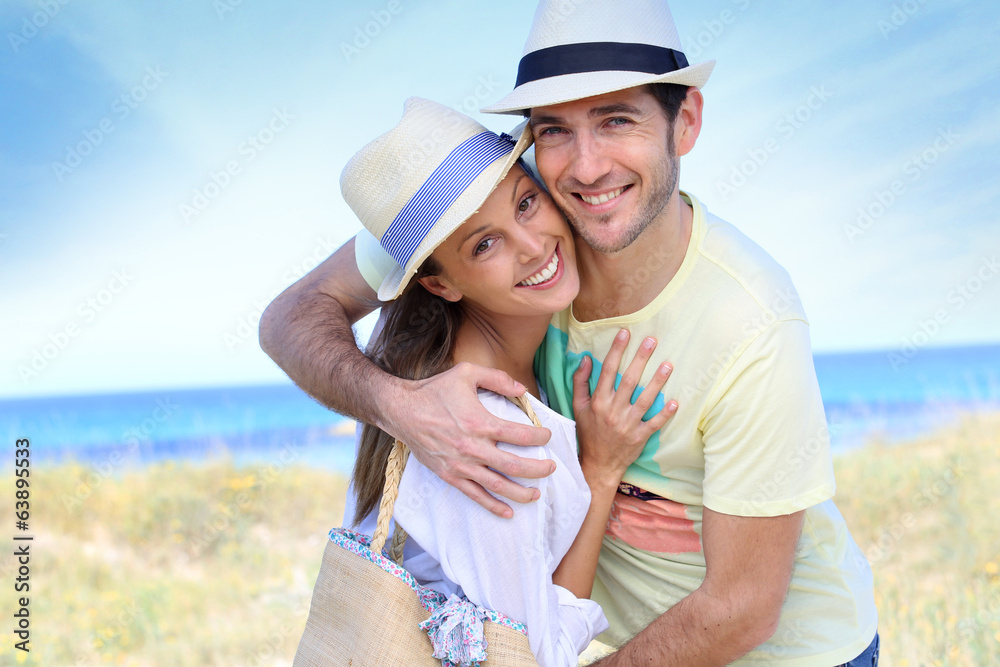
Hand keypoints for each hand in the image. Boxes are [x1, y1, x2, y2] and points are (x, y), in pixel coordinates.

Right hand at [384, 362, 554, 517]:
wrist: (401, 410)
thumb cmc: (434, 390)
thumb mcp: (466, 372)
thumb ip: (497, 378)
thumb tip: (523, 390)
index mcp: (480, 422)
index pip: (521, 435)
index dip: (540, 437)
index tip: (548, 436)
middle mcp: (472, 447)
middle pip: (514, 465)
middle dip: (538, 469)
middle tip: (551, 467)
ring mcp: (460, 465)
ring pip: (498, 485)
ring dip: (521, 492)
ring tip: (537, 494)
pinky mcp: (449, 475)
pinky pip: (475, 495)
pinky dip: (493, 506)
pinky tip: (508, 512)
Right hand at [572, 329, 676, 488]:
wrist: (598, 464)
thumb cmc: (588, 432)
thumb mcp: (578, 407)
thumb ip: (580, 382)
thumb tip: (584, 358)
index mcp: (598, 401)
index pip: (608, 370)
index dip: (617, 350)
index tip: (625, 333)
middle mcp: (613, 410)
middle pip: (629, 380)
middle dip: (641, 358)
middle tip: (652, 341)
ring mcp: (627, 424)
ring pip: (645, 399)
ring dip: (658, 381)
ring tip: (668, 364)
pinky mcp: (639, 437)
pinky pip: (654, 423)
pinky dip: (664, 414)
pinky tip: (674, 402)